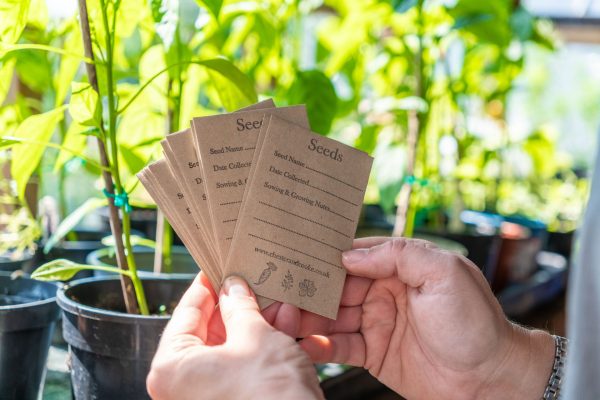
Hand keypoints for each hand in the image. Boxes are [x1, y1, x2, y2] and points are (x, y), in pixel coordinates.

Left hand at [147, 273, 322, 399]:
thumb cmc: (268, 395)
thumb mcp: (254, 335)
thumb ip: (240, 307)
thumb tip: (234, 288)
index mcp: (172, 368)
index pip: (186, 313)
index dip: (207, 285)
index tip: (216, 266)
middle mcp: (184, 386)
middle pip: (209, 329)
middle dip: (237, 303)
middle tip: (250, 279)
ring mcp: (208, 395)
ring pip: (230, 346)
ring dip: (255, 320)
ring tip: (274, 298)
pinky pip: (242, 364)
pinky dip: (260, 343)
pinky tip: (283, 322)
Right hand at [296, 237, 554, 399]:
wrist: (491, 378)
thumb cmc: (475, 322)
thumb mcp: (445, 272)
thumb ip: (399, 254)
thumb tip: (349, 255)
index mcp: (400, 267)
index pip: (353, 256)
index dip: (324, 257)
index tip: (294, 256)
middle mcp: (383, 293)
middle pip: (335, 287)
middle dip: (307, 289)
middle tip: (279, 292)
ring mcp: (376, 324)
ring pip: (331, 316)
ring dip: (306, 317)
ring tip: (283, 319)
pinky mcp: (373, 354)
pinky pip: (339, 347)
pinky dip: (319, 345)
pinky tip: (304, 344)